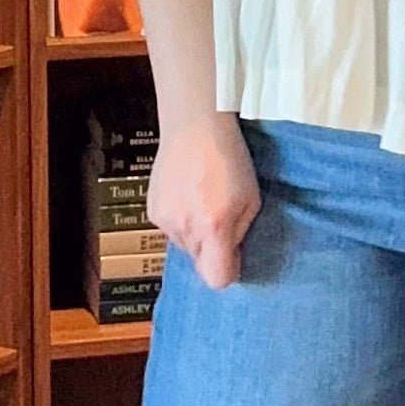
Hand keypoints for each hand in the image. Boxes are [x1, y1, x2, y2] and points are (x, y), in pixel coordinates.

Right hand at [148, 112, 260, 289]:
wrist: (194, 126)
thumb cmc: (230, 159)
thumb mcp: (251, 200)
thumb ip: (240, 233)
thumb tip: (232, 255)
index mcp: (214, 227)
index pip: (216, 279)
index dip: (228, 272)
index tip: (235, 256)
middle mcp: (185, 228)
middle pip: (200, 263)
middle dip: (213, 249)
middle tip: (222, 218)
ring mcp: (165, 220)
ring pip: (185, 246)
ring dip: (196, 233)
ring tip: (203, 201)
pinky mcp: (152, 211)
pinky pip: (170, 230)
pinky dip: (180, 220)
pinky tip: (188, 195)